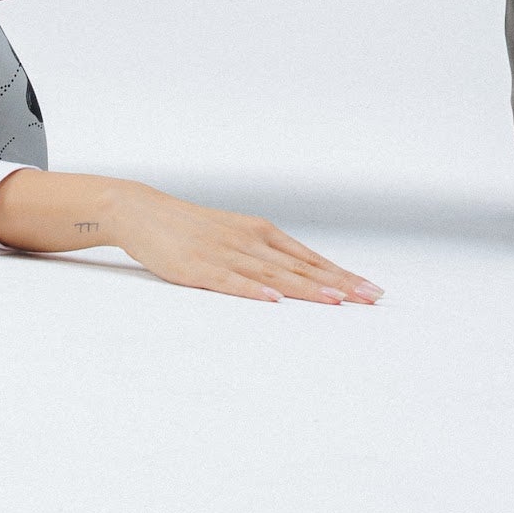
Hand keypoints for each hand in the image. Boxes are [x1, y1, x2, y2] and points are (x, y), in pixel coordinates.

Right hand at [106, 182, 380, 305]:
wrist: (142, 211)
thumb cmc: (190, 228)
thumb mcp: (234, 234)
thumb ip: (265, 254)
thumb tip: (301, 276)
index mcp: (260, 232)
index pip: (310, 258)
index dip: (342, 275)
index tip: (372, 290)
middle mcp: (249, 240)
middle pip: (301, 267)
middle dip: (339, 284)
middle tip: (372, 299)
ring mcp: (224, 253)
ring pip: (274, 275)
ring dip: (307, 289)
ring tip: (337, 301)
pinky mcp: (198, 267)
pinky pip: (231, 281)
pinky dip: (254, 290)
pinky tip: (273, 300)